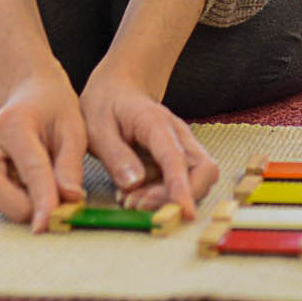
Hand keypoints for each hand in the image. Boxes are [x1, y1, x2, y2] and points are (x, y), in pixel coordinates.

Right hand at [0, 67, 87, 231]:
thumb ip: (70, 165)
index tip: (50, 223)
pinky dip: (16, 202)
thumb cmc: (53, 106)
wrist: (30, 91)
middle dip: (20, 206)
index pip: (29, 168)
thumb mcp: (73, 128)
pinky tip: (35, 192)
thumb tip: (70, 200)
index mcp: (13, 123)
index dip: (41, 199)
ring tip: (49, 197)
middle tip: (54, 211)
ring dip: (19, 207)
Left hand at [79, 65, 218, 216]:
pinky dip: (162, 196)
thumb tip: (133, 184)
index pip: (177, 158)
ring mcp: (182, 147)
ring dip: (168, 199)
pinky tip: (135, 194)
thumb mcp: (97, 127)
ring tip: (130, 200)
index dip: (182, 188)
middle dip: (178, 197)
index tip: (185, 212)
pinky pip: (181, 183)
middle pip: (204, 170)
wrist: (119, 88)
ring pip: (197, 180)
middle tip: (137, 205)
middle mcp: (179, 135)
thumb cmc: (107, 105)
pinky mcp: (178, 160)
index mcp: (157, 123)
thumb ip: (115, 155)